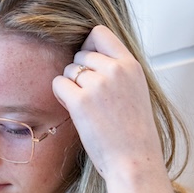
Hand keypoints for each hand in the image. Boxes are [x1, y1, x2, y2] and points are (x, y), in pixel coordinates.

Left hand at [51, 25, 166, 185]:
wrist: (134, 159)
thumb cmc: (133, 132)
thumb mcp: (135, 91)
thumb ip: (118, 72)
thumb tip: (89, 59)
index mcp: (131, 65)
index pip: (100, 33)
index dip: (88, 45)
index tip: (88, 63)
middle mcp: (115, 70)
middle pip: (80, 55)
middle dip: (79, 73)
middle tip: (89, 96)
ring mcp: (97, 84)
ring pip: (68, 70)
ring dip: (70, 86)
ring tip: (86, 106)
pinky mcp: (80, 100)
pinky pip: (58, 84)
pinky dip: (61, 95)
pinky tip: (74, 109)